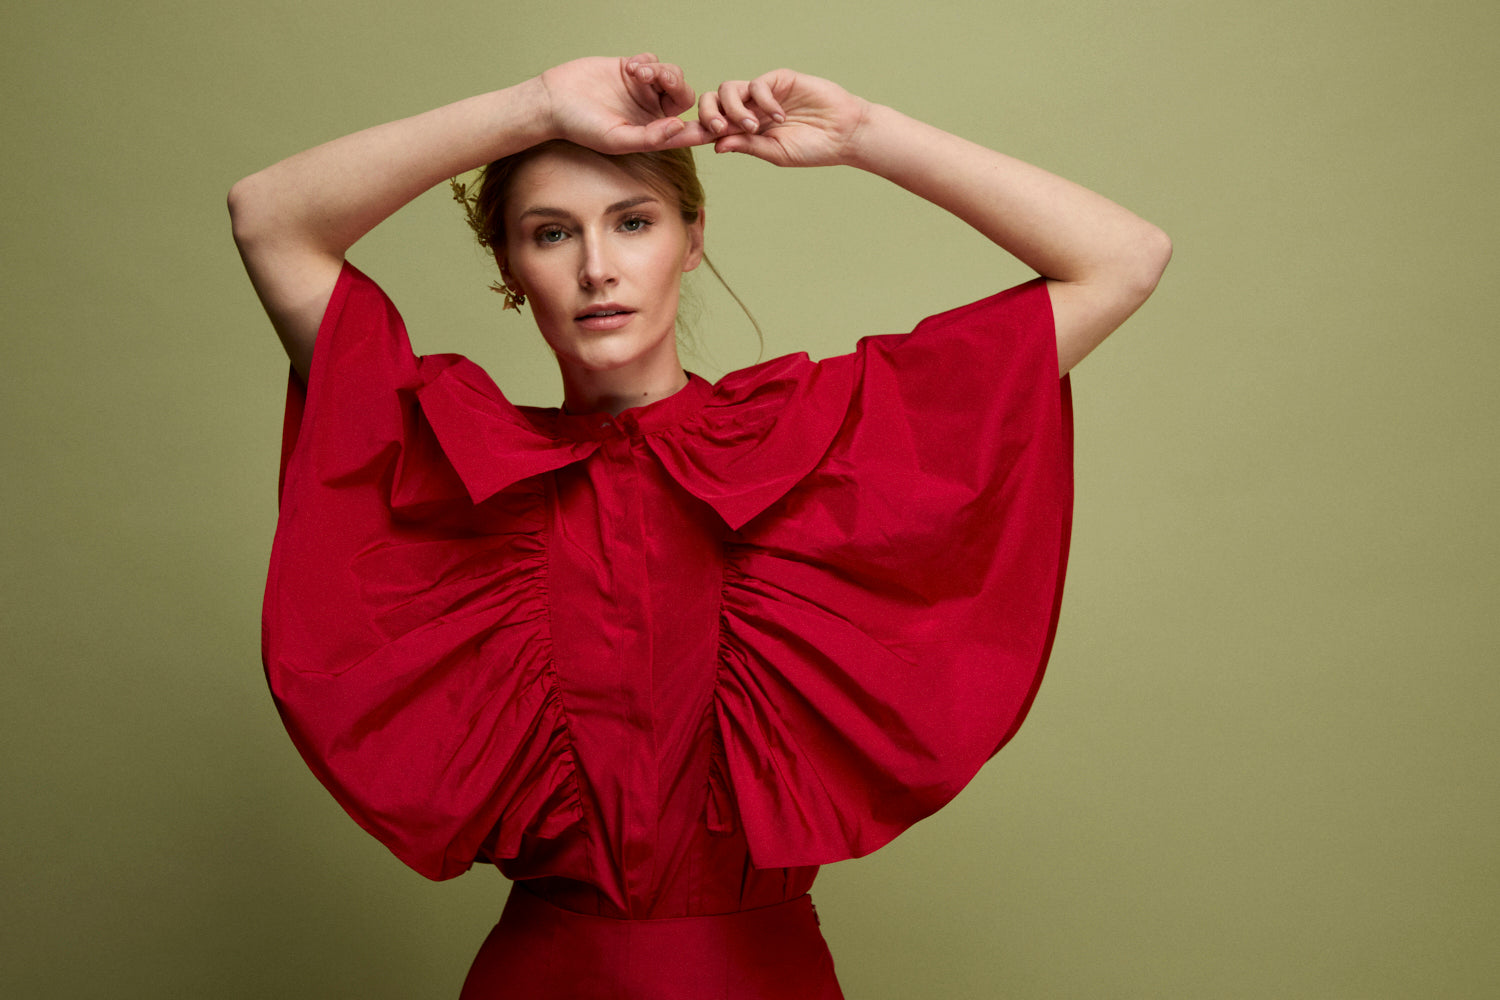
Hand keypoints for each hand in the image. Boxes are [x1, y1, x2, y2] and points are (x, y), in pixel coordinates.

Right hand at [539, 54, 700, 153]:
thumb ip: (650, 137)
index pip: (687, 130)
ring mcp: (642, 89)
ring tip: (637, 73)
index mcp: (653, 132)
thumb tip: (680, 128)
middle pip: (684, 96)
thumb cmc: (582, 127)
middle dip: (678, 86)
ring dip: (660, 70)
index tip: (720, 124)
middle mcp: (651, 111)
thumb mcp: (617, 139)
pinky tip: (629, 68)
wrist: (554, 100)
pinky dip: (647, 62)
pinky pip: (654, 60)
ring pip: (671, 75)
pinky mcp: (631, 69)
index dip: (705, 127)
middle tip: (664, 79)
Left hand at [695, 69, 870, 166]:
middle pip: (711, 102)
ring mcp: (762, 94)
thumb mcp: (775, 153)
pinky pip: (757, 85)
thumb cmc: (813, 149)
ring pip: (728, 89)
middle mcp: (748, 110)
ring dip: (734, 109)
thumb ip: (747, 146)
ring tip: (754, 126)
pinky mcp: (779, 80)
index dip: (695, 132)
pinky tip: (779, 116)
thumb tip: (716, 145)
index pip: (712, 128)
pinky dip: (763, 101)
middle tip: (721, 129)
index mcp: (744, 131)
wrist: (844, 135)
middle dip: (708, 115)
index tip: (676, 139)